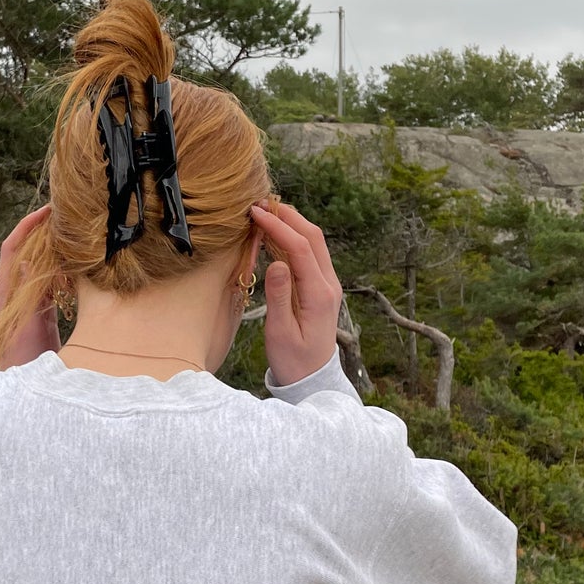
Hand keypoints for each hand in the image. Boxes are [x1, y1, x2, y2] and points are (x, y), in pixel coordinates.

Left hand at [0, 204, 61, 367]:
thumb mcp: (28, 324)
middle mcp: (16, 291)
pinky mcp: (42, 309)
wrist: (27, 383)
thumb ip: (28, 295)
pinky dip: (62, 266)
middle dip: (41, 230)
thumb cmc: (25, 358)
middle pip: (26, 250)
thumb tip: (27, 262)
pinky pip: (51, 279)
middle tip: (64, 214)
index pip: (12, 249)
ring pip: (40, 263)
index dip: (26, 226)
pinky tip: (78, 261)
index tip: (45, 210)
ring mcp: (29, 299)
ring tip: (73, 231)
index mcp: (8, 291)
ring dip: (53, 245)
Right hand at [247, 199, 343, 386]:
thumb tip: (276, 263)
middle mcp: (329, 285)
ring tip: (265, 212)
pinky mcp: (322, 287)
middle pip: (313, 237)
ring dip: (292, 223)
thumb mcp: (280, 333)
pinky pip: (309, 254)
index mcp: (319, 294)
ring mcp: (328, 284)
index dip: (278, 226)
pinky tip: (274, 234)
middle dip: (288, 215)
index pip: (300, 248)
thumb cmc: (293, 360)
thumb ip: (279, 297)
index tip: (255, 213)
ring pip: (313, 242)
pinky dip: (293, 238)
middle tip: (260, 203)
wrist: (312, 380)